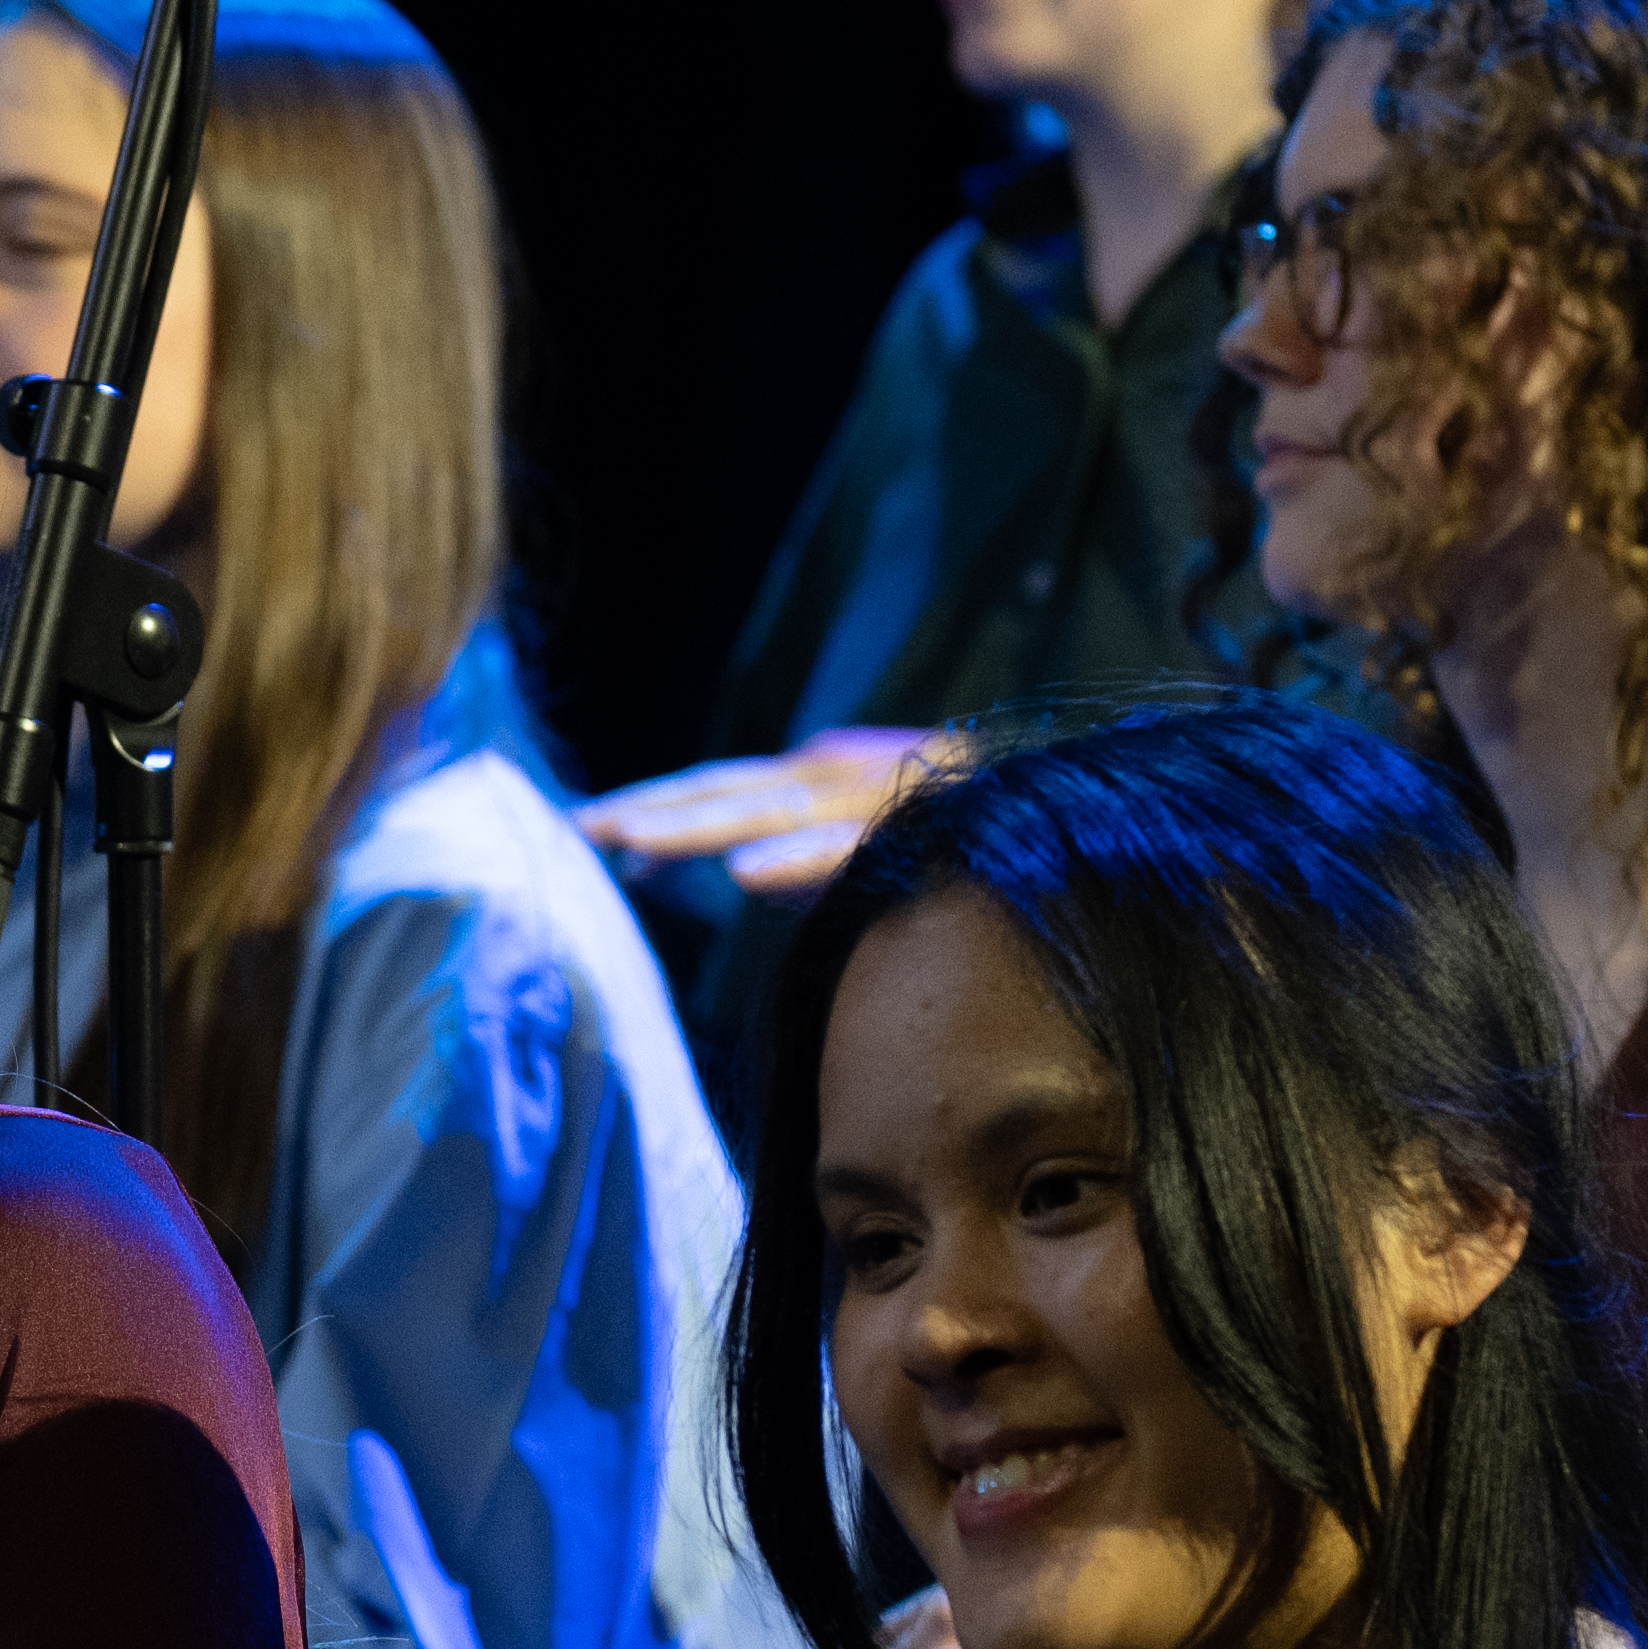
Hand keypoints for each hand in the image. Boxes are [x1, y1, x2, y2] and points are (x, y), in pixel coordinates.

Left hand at [571, 728, 946, 901]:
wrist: (1071, 808)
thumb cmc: (968, 832)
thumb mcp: (867, 838)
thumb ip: (802, 851)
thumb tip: (731, 870)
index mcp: (818, 780)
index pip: (716, 791)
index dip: (652, 804)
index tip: (581, 826)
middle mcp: (838, 774)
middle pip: (724, 792)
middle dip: (648, 811)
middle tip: (576, 829)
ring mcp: (877, 793)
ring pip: (771, 810)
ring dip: (696, 827)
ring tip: (629, 846)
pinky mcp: (921, 823)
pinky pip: (849, 844)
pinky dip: (795, 856)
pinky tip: (744, 874)